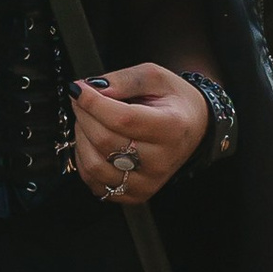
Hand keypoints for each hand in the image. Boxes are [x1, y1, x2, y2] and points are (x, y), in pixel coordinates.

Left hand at [71, 62, 209, 205]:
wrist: (194, 128)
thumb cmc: (173, 102)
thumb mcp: (154, 77)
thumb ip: (123, 80)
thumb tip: (90, 89)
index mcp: (172, 127)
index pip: (121, 118)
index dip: (92, 103)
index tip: (78, 88)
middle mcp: (161, 160)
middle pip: (104, 141)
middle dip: (84, 115)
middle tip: (82, 100)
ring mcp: (148, 182)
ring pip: (95, 165)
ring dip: (81, 138)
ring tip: (88, 121)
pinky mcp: (135, 194)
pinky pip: (95, 182)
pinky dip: (84, 161)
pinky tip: (92, 143)